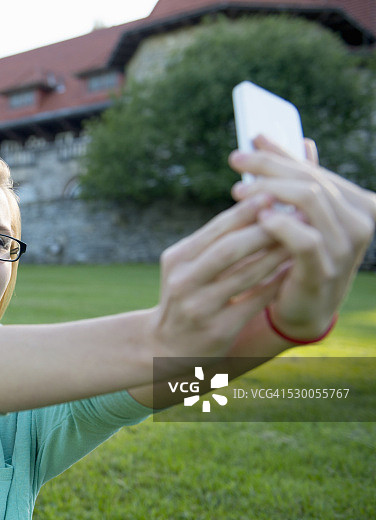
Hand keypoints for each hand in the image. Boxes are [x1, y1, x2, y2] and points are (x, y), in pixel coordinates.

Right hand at [149, 194, 290, 360]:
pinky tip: (293, 272)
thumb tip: (258, 205)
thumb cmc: (187, 295)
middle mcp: (184, 281)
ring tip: (301, 240)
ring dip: (277, 256)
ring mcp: (199, 307)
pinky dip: (276, 284)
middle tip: (297, 216)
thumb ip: (215, 242)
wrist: (166, 346)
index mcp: (177, 259)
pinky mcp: (218, 330)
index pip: (215, 229)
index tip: (274, 195)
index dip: (246, 212)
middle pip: (229, 249)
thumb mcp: (188, 266)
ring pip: (245, 275)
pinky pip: (254, 302)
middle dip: (266, 231)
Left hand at [229, 135, 375, 339]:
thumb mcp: (297, 214)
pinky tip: (259, 216)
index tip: (248, 142)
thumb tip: (270, 136)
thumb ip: (290, 177)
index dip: (280, 152)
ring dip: (270, 191)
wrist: (301, 306)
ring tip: (238, 190)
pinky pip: (305, 239)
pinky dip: (280, 224)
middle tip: (236, 161)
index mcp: (358, 202)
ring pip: (309, 201)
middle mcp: (361, 221)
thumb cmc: (297, 254)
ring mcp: (346, 247)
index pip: (314, 169)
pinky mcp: (325, 270)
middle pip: (311, 180)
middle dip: (270, 167)